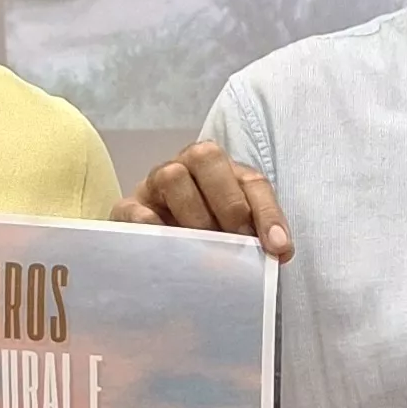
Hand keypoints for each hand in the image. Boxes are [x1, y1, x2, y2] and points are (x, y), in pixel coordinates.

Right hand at [114, 141, 292, 260]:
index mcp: (222, 172)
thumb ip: (258, 236)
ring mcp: (154, 186)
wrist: (156, 250)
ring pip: (171, 175)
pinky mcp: (127, 209)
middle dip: (228, 200)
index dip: (268, 213)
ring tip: (202, 247)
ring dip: (193, 213)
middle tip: (236, 239)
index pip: (252, 181)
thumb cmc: (205, 237)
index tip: (278, 248)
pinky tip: (164, 243)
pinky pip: (133, 208)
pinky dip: (148, 223)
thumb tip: (279, 252)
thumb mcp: (236, 233)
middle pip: (205, 156)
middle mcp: (187, 169)